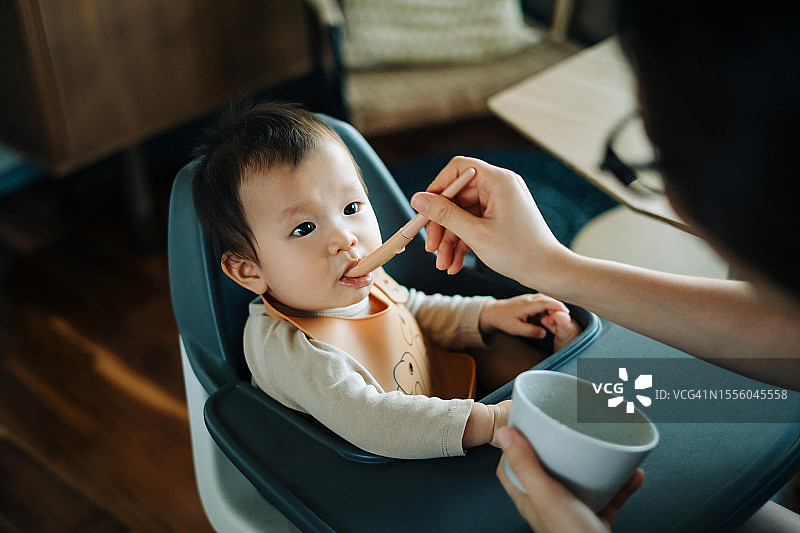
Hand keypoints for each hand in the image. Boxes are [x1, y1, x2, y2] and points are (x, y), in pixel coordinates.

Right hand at [410, 156, 571, 289]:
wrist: (549, 272)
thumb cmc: (520, 252)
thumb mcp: (476, 234)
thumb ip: (444, 214)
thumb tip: (418, 199)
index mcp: (498, 181)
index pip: (458, 169)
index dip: (437, 187)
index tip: (424, 210)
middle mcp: (499, 187)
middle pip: (457, 197)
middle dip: (441, 225)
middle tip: (430, 247)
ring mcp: (500, 203)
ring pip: (462, 215)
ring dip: (450, 240)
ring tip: (443, 264)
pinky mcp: (500, 219)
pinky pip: (473, 225)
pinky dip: (462, 244)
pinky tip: (454, 264)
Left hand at [479, 294, 570, 338]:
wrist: (494, 312)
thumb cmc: (504, 320)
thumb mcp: (516, 329)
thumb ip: (531, 331)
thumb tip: (544, 332)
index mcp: (527, 305)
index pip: (546, 303)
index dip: (557, 307)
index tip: (566, 312)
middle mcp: (529, 299)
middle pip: (548, 299)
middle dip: (558, 306)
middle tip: (565, 316)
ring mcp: (529, 298)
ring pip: (545, 299)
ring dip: (552, 306)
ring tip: (556, 317)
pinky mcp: (528, 300)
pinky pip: (541, 300)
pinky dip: (547, 306)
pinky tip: (547, 314)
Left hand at [496, 427, 643, 532]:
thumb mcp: (547, 497)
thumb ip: (526, 466)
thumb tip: (504, 434)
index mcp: (531, 499)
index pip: (512, 468)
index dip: (515, 447)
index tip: (527, 427)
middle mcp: (549, 505)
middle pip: (548, 471)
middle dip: (560, 449)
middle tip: (569, 431)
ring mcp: (572, 512)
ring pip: (581, 481)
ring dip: (595, 464)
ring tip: (605, 448)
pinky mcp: (596, 520)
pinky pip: (608, 496)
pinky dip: (620, 484)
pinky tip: (632, 473)